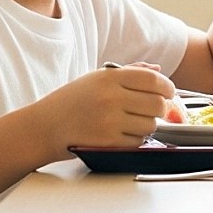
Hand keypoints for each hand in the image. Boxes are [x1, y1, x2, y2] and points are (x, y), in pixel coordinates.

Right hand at [30, 63, 173, 158]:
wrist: (43, 127)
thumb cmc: (70, 102)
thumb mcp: (96, 79)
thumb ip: (130, 72)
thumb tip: (158, 70)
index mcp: (109, 77)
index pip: (153, 79)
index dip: (167, 87)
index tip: (169, 92)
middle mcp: (110, 97)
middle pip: (157, 104)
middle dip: (160, 108)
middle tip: (152, 110)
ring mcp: (109, 121)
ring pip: (150, 125)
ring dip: (147, 125)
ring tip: (131, 122)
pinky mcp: (107, 142)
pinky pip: (138, 142)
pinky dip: (135, 140)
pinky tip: (121, 134)